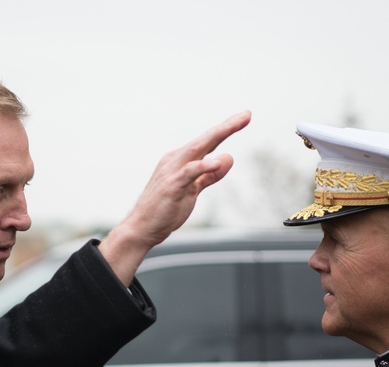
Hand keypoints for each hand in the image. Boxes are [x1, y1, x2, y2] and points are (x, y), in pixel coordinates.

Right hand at [99, 111, 251, 284]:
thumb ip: (209, 175)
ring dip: (217, 135)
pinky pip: (189, 173)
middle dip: (226, 126)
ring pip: (197, 148)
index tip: (245, 117)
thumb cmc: (164, 210)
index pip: (207, 142)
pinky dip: (203, 166)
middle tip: (247, 115)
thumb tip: (228, 158)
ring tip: (234, 125)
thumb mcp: (193, 190)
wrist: (141, 229)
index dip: (226, 129)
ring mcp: (172, 172)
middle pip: (205, 139)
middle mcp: (175, 160)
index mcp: (180, 160)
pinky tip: (217, 161)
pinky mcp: (171, 187)